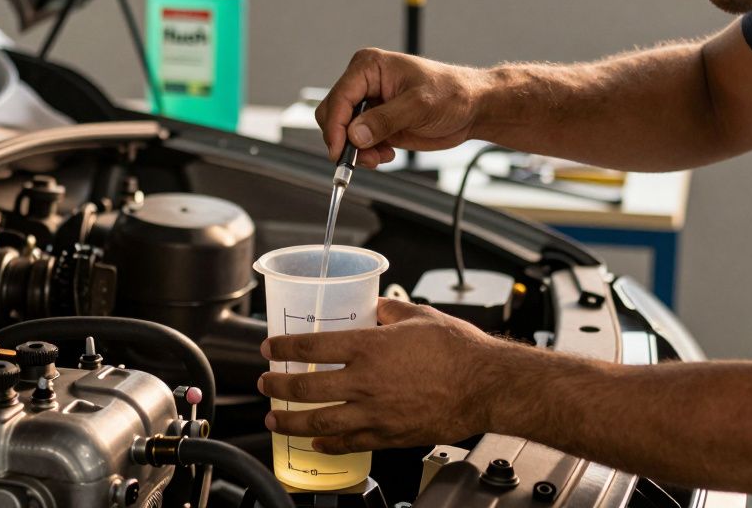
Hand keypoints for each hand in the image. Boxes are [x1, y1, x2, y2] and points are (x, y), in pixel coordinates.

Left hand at [257, 298, 509, 453]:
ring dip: (292, 421)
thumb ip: (389, 310)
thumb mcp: (419, 315)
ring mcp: (375, 412)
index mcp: (369, 347)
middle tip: (265, 384)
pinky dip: (329, 444)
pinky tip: (317, 443)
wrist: (486, 386)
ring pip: (320, 422)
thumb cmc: (459, 349)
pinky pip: (350, 442)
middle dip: (278, 386)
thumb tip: (374, 306)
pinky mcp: (390, 434)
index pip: (312, 346)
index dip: (284, 346)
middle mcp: (365, 382)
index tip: (269, 347)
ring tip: (275, 420)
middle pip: (306, 387)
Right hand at [315, 48, 491, 167]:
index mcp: (369, 67)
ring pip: (343, 133)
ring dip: (357, 151)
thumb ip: (385, 120)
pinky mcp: (376, 123)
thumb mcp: (419, 105)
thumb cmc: (452, 93)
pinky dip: (366, 154)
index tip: (340, 151)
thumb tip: (355, 134)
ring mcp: (369, 104)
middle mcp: (364, 83)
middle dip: (344, 140)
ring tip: (380, 157)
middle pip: (333, 115)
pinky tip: (386, 154)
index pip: (340, 97)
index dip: (336, 126)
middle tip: (362, 158)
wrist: (472, 108)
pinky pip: (357, 143)